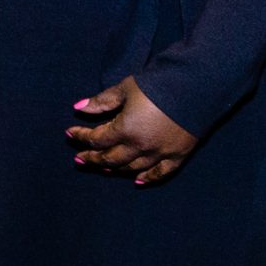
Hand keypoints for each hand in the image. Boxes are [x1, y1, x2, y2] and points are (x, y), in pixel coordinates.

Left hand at [66, 75, 197, 184]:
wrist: (195, 88)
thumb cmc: (156, 85)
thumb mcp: (124, 89)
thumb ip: (101, 101)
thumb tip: (78, 108)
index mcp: (125, 130)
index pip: (97, 139)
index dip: (81, 136)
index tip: (70, 133)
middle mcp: (141, 147)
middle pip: (111, 158)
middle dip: (93, 158)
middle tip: (79, 159)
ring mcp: (160, 153)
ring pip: (132, 168)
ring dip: (115, 169)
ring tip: (102, 167)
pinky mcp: (178, 155)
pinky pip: (160, 173)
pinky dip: (148, 178)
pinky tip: (137, 180)